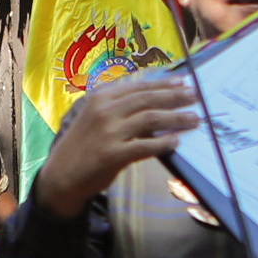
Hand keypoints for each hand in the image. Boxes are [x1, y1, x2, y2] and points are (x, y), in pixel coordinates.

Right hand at [32, 70, 201, 219]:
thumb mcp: (96, 118)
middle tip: (195, 96)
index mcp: (101, 97)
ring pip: (150, 119)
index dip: (163, 84)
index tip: (183, 82)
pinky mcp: (112, 154)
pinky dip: (163, 143)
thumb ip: (120, 108)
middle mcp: (104, 110)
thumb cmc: (83, 145)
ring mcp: (108, 132)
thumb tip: (155, 101)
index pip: (138, 86)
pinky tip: (176, 141)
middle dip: (174, 96)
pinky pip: (144, 146)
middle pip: (147, 99)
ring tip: (194, 118)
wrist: (61, 175)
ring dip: (175, 118)